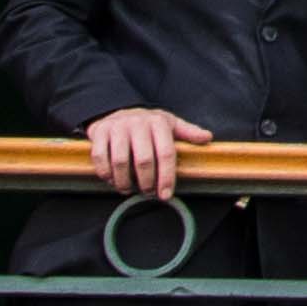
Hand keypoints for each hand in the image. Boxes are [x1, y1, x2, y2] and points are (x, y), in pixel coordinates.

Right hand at [84, 107, 205, 198]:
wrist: (116, 110)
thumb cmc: (147, 123)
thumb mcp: (169, 124)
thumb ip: (188, 132)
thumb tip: (208, 138)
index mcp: (158, 122)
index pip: (166, 153)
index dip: (167, 177)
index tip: (165, 195)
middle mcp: (138, 123)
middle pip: (144, 160)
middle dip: (146, 183)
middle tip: (147, 193)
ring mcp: (117, 127)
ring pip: (120, 161)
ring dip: (124, 181)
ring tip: (129, 189)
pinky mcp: (99, 132)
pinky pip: (101, 157)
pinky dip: (106, 173)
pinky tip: (112, 180)